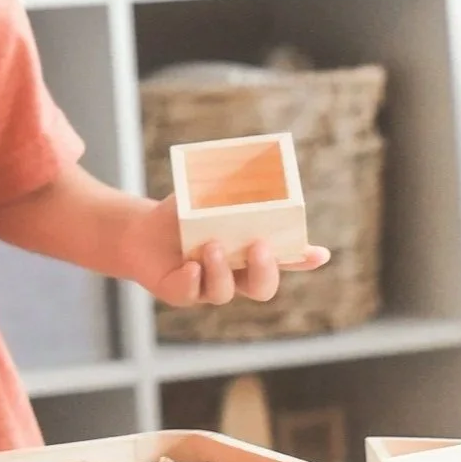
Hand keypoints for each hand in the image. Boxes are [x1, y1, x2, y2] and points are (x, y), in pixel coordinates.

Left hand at [142, 196, 330, 308]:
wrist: (141, 231)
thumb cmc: (182, 214)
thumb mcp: (206, 197)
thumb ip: (229, 190)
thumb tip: (250, 168)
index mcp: (248, 253)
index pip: (284, 260)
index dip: (302, 259)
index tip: (319, 253)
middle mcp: (234, 275)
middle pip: (262, 288)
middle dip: (265, 271)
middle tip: (259, 247)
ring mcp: (207, 288)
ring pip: (226, 293)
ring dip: (222, 270)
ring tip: (212, 245)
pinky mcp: (180, 292)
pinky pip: (191, 294)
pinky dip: (193, 280)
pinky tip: (190, 266)